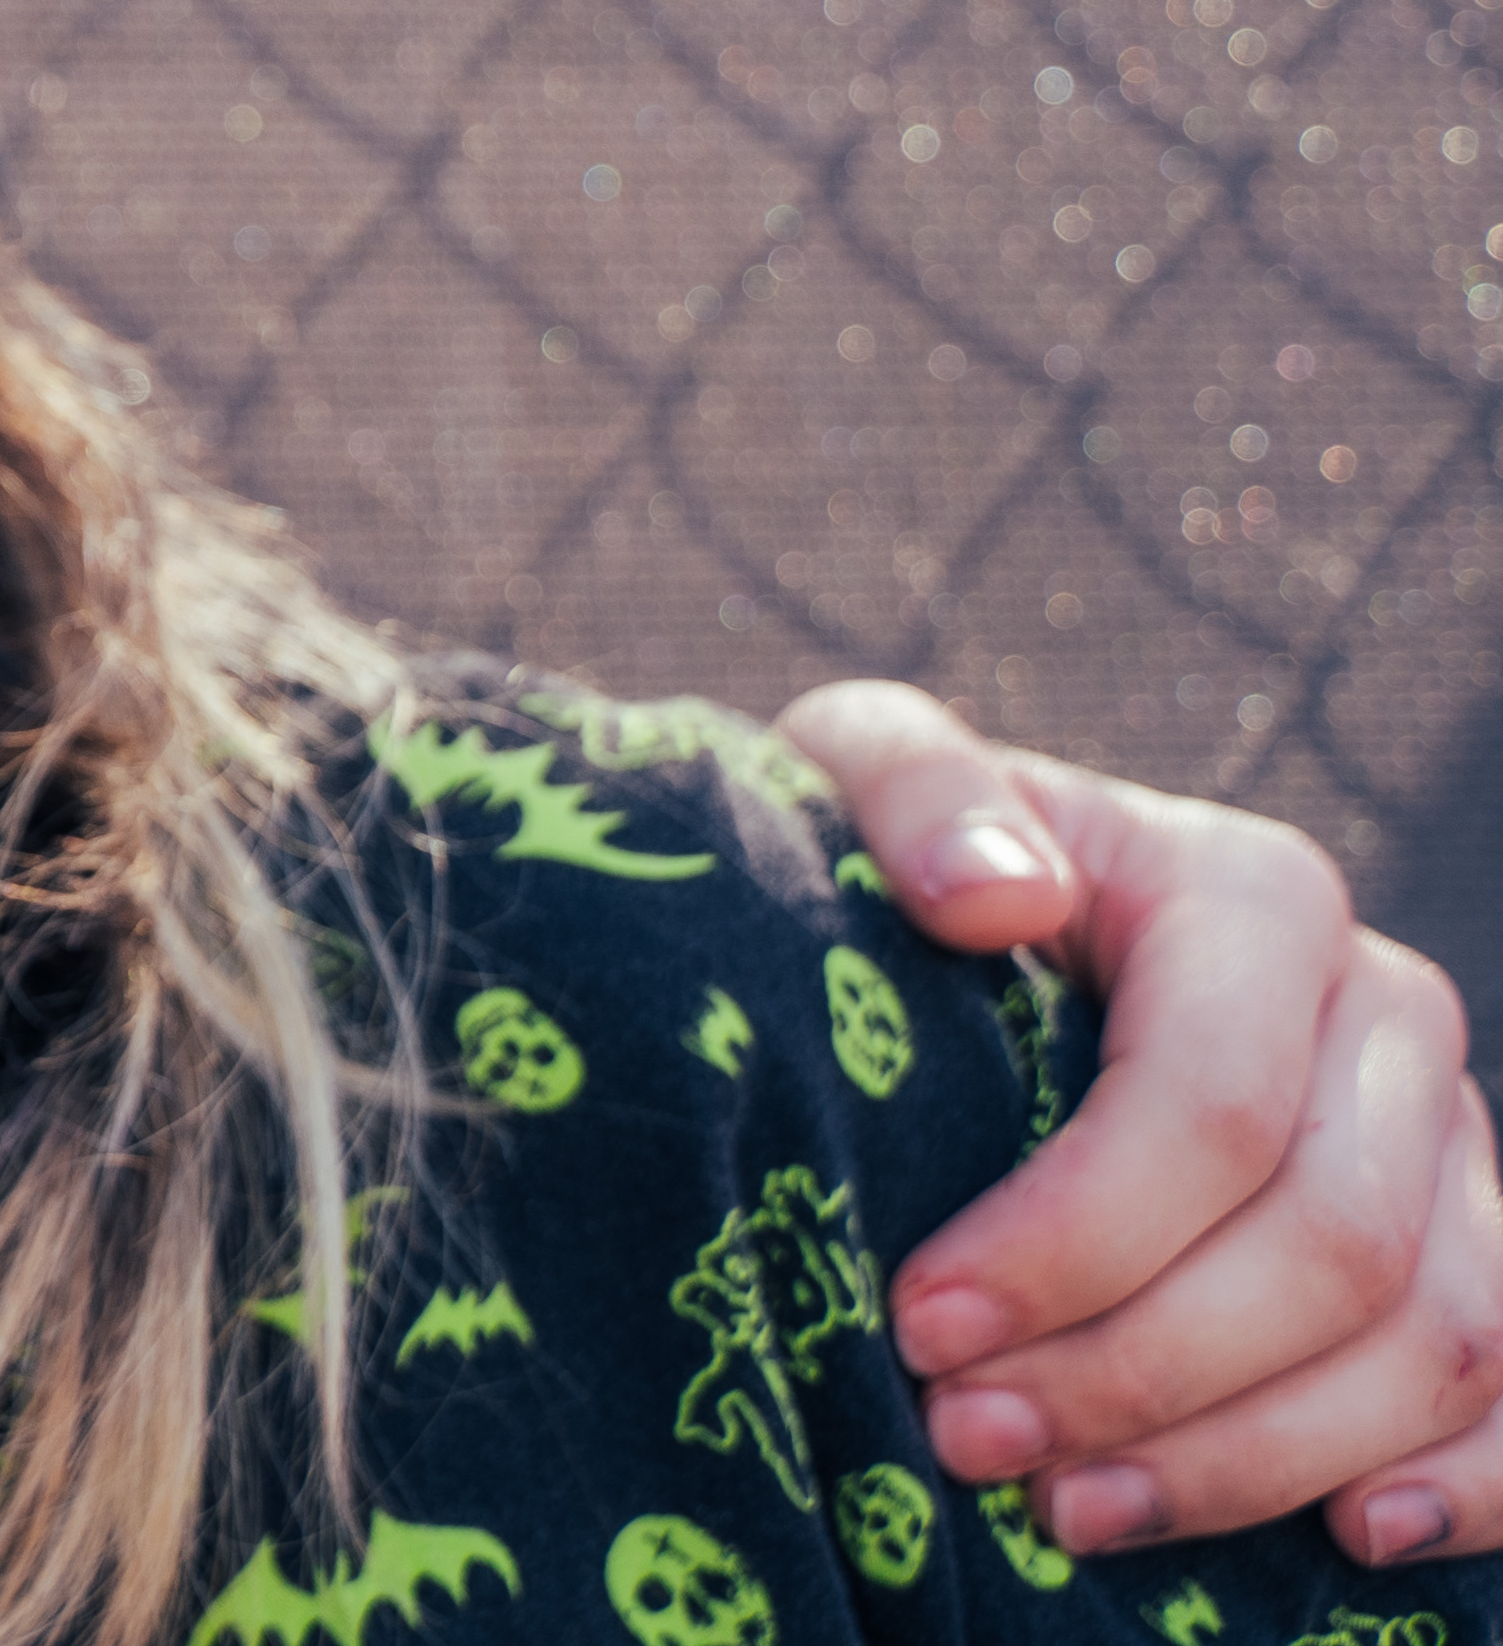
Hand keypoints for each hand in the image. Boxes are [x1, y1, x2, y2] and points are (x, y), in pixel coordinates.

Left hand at [781, 677, 1502, 1561]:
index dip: (1075, 1239)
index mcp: (1253, 896)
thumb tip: (998, 894)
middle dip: (1142, 1372)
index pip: (1211, 1105)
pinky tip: (1343, 1535)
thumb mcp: (861, 767)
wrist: (970, 917)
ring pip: (1433, 1342)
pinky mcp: (1474, 1245)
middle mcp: (1382, 1011)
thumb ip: (911, 789)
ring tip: (1067, 1510)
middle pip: (1330, 1246)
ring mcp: (1451, 1140)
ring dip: (1253, 1456)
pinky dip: (1463, 1483)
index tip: (925, 1325)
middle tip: (968, 1442)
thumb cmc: (902, 863)